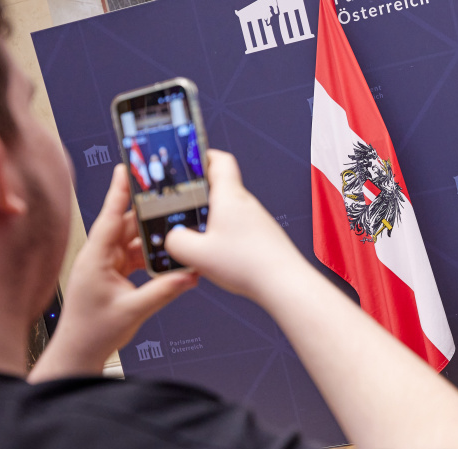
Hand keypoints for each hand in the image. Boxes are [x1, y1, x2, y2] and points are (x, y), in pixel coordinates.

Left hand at [30, 165, 197, 380]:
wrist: (80, 353)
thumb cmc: (94, 332)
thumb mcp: (133, 310)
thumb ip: (164, 291)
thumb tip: (190, 275)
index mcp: (96, 259)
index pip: (109, 218)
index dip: (119, 193)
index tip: (125, 169)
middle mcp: (99, 257)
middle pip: (126, 227)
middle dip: (146, 215)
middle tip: (166, 198)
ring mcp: (106, 266)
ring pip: (133, 242)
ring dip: (153, 239)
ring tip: (175, 232)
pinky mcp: (113, 275)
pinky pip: (135, 258)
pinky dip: (152, 257)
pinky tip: (168, 258)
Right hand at [165, 150, 304, 300]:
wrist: (285, 283)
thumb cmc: (248, 264)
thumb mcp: (197, 254)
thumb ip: (176, 242)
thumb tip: (172, 238)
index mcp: (229, 197)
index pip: (219, 161)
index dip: (202, 156)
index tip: (187, 160)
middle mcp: (246, 204)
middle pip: (221, 188)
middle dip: (199, 194)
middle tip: (181, 205)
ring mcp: (257, 221)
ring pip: (229, 211)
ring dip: (212, 218)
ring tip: (196, 235)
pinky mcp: (263, 238)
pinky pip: (239, 229)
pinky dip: (225, 235)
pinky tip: (217, 254)